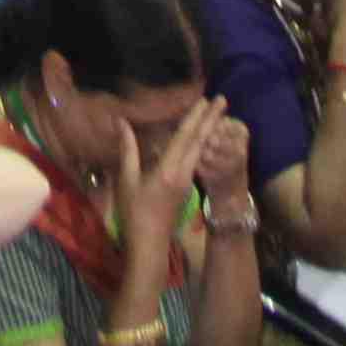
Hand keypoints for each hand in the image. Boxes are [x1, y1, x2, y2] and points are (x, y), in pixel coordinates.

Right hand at [105, 99, 218, 297]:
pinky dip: (200, 145)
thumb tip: (122, 122)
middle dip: (212, 119)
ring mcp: (186, 182)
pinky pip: (195, 161)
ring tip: (214, 115)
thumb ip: (127, 150)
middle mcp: (183, 173)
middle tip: (223, 100)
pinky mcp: (185, 189)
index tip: (207, 99)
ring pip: (200, 151)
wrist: (149, 245)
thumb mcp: (126, 180)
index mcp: (169, 169)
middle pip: (200, 141)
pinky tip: (198, 141)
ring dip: (208, 131)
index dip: (196, 117)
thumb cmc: (133, 213)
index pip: (186, 137)